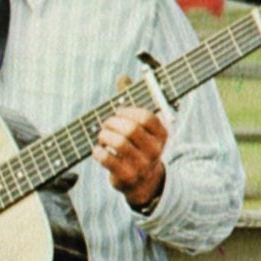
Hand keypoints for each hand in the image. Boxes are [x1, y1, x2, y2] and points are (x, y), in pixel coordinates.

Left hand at [94, 85, 170, 208]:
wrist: (144, 183)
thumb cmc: (139, 146)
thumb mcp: (141, 126)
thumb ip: (132, 100)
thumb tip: (123, 77)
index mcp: (162, 135)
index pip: (146, 117)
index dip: (128, 111)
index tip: (119, 112)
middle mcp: (155, 150)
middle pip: (130, 129)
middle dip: (112, 123)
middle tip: (105, 124)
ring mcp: (141, 165)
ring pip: (118, 143)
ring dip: (104, 136)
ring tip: (102, 136)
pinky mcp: (127, 177)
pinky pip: (107, 159)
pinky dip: (98, 152)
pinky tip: (98, 150)